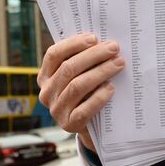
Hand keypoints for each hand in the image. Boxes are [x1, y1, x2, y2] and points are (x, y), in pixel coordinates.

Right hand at [38, 34, 124, 149]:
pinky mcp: (69, 125)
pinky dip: (98, 97)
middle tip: (114, 48)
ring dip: (100, 72)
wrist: (92, 127)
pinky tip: (111, 88)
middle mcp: (47, 93)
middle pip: (68, 68)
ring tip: (119, 64)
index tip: (94, 38)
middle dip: (93, 55)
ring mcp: (56, 110)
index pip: (54, 55)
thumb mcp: (82, 76)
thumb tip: (104, 42)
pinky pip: (84, 110)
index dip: (73, 44)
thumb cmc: (89, 93)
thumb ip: (85, 61)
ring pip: (77, 86)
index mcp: (45, 76)